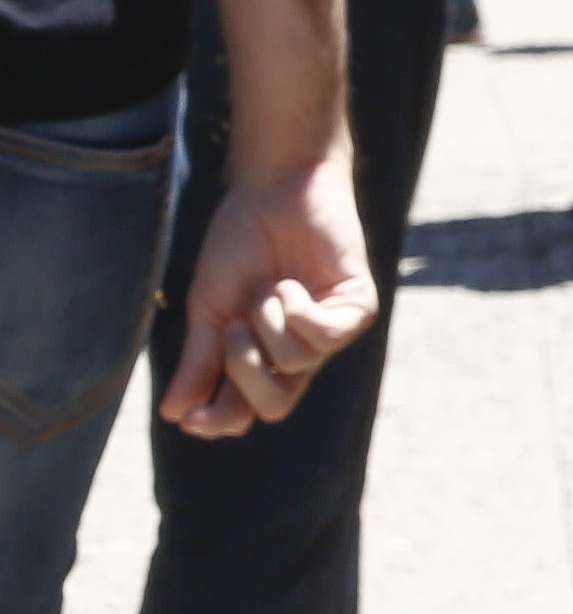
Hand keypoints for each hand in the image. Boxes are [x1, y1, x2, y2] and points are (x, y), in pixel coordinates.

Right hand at [162, 155, 374, 435]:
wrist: (272, 192)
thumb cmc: (239, 245)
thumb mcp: (210, 307)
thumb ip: (201, 360)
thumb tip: (174, 414)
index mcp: (257, 356)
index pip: (243, 412)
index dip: (218, 421)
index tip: (188, 420)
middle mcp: (296, 353)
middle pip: (275, 406)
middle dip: (245, 372)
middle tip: (234, 329)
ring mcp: (329, 332)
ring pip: (294, 365)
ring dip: (268, 323)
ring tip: (269, 287)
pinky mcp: (357, 309)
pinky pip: (325, 338)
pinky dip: (298, 312)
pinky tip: (292, 285)